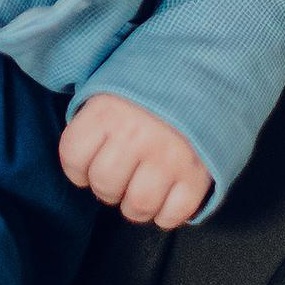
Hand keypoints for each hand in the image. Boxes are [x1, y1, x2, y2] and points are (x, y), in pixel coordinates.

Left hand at [59, 95, 213, 229]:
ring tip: (143, 189)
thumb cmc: (157, 81)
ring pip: (137, 206)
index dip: (78, 169)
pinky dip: (167, 214)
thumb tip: (82, 154)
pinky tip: (168, 197)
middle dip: (109, 188)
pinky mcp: (197, 174)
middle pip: (104, 186)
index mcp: (107, 110)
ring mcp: (168, 156)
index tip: (90, 165)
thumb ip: (94, 117)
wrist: (212, 69)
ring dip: (136, 205)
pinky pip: (173, 214)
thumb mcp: (115, 83)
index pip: (72, 158)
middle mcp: (135, 135)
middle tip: (122, 176)